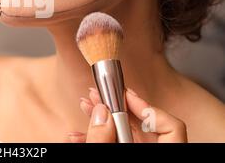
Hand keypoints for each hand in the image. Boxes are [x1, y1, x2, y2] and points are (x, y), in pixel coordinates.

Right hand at [68, 88, 187, 142]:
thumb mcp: (107, 155)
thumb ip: (102, 139)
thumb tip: (101, 113)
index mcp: (159, 153)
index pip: (171, 127)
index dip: (147, 107)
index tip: (125, 95)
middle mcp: (152, 152)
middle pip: (141, 125)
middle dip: (113, 106)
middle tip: (97, 93)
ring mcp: (136, 151)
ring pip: (124, 132)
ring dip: (100, 118)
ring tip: (85, 105)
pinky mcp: (123, 153)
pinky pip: (115, 142)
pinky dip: (97, 136)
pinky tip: (78, 134)